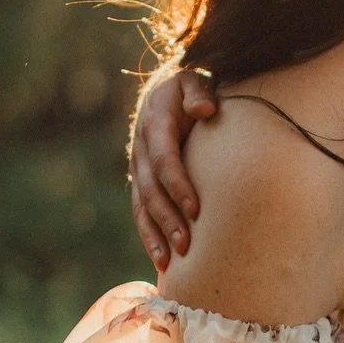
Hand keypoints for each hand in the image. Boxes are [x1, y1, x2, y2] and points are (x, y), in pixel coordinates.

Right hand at [128, 67, 217, 267]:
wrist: (166, 93)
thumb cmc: (191, 90)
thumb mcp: (194, 81)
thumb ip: (199, 93)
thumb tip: (205, 109)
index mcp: (156, 122)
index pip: (164, 159)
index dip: (177, 185)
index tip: (196, 208)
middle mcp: (142, 149)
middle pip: (151, 190)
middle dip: (168, 219)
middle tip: (187, 245)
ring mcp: (138, 168)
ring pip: (142, 207)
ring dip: (155, 234)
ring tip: (171, 261)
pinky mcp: (140, 183)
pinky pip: (141, 213)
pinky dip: (150, 237)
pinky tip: (161, 261)